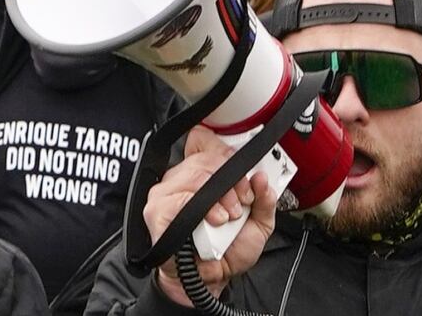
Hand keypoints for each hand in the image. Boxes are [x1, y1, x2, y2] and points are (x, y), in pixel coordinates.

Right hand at [144, 126, 276, 306]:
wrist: (211, 280)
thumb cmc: (228, 250)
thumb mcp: (259, 223)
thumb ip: (265, 199)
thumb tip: (262, 178)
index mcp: (203, 174)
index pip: (204, 140)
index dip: (225, 150)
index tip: (244, 172)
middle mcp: (182, 178)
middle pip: (206, 156)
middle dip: (232, 178)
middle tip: (243, 201)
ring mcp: (166, 193)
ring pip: (195, 173)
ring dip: (220, 195)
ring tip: (228, 216)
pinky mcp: (157, 211)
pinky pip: (179, 198)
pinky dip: (202, 208)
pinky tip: (213, 220)